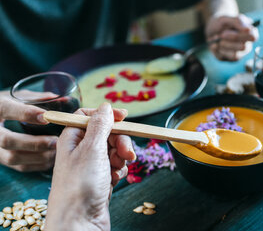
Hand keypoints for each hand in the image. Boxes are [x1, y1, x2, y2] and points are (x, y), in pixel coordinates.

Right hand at [0, 90, 56, 171]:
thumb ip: (37, 98)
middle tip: (55, 141)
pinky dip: (37, 165)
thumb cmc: (7, 104)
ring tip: (57, 150)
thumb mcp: (18, 96)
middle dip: (34, 143)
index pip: (6, 109)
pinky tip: (52, 158)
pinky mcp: (2, 159)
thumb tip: (63, 98)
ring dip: (38, 156)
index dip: (26, 114)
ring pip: (13, 158)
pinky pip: (18, 167)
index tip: (46, 117)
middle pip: (7, 141)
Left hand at [46, 103, 135, 230]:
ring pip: (114, 150)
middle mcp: (80, 150)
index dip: (107, 115)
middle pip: (106, 133)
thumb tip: (105, 106)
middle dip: (120, 141)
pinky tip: (114, 180)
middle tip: (127, 153)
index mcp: (72, 138)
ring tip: (117, 170)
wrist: (79, 223)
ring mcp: (91, 166)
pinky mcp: (100, 179)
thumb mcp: (91, 149)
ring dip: (121, 157)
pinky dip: (119, 171)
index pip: (89, 116)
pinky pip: (115, 166)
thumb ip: (100, 125)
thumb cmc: (80, 187)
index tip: (124, 117)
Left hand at [205, 14, 258, 60]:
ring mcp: (239, 54)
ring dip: (223, 46)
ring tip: (217, 38)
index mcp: (250, 33)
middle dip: (229, 40)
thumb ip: (238, 22)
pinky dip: (217, 50)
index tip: (228, 30)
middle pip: (243, 47)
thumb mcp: (227, 18)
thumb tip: (249, 29)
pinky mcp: (229, 59)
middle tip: (221, 34)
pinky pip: (224, 58)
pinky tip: (214, 44)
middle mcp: (247, 45)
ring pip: (235, 55)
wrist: (211, 30)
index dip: (241, 35)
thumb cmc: (222, 23)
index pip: (253, 37)